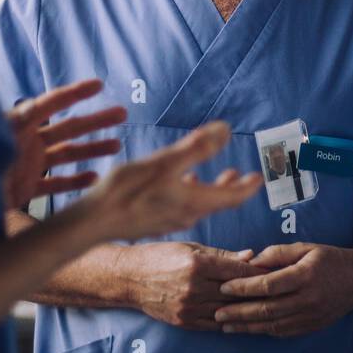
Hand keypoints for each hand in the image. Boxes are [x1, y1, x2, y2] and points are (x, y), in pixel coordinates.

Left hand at [4, 80, 125, 210]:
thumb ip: (7, 141)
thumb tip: (26, 121)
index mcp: (13, 129)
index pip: (46, 105)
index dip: (72, 94)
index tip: (98, 85)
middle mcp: (23, 143)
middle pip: (65, 128)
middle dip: (94, 120)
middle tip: (122, 114)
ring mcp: (26, 164)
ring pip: (66, 154)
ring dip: (91, 148)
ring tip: (117, 144)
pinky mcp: (26, 187)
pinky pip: (55, 181)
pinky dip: (74, 179)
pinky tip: (94, 176)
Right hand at [79, 122, 262, 242]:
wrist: (94, 222)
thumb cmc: (127, 191)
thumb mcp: (165, 163)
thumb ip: (197, 148)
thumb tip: (226, 130)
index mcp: (194, 202)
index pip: (233, 197)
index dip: (248, 187)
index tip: (259, 178)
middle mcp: (186, 215)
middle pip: (218, 202)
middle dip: (232, 188)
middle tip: (243, 176)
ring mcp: (169, 221)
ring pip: (199, 205)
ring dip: (210, 189)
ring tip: (216, 177)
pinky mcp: (154, 222)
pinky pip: (180, 207)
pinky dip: (189, 193)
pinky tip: (178, 182)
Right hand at [120, 241, 266, 329]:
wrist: (129, 278)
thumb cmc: (160, 256)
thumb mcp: (191, 247)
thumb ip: (222, 254)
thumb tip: (251, 255)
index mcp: (197, 264)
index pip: (237, 270)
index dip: (257, 270)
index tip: (273, 269)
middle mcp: (194, 287)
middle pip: (236, 291)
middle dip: (256, 289)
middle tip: (274, 287)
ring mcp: (188, 306)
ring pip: (228, 309)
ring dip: (245, 306)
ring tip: (262, 302)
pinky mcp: (184, 321)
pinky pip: (214, 323)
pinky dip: (229, 318)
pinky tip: (240, 314)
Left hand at [213, 242, 352, 336]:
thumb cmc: (330, 259)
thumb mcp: (305, 247)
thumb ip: (277, 253)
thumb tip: (250, 262)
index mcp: (305, 275)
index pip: (268, 285)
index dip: (244, 287)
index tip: (224, 286)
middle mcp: (309, 299)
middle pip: (267, 309)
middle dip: (239, 312)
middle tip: (217, 312)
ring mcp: (311, 316)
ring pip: (273, 324)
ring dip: (247, 326)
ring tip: (225, 325)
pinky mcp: (312, 326)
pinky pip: (283, 331)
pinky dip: (263, 330)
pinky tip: (248, 328)